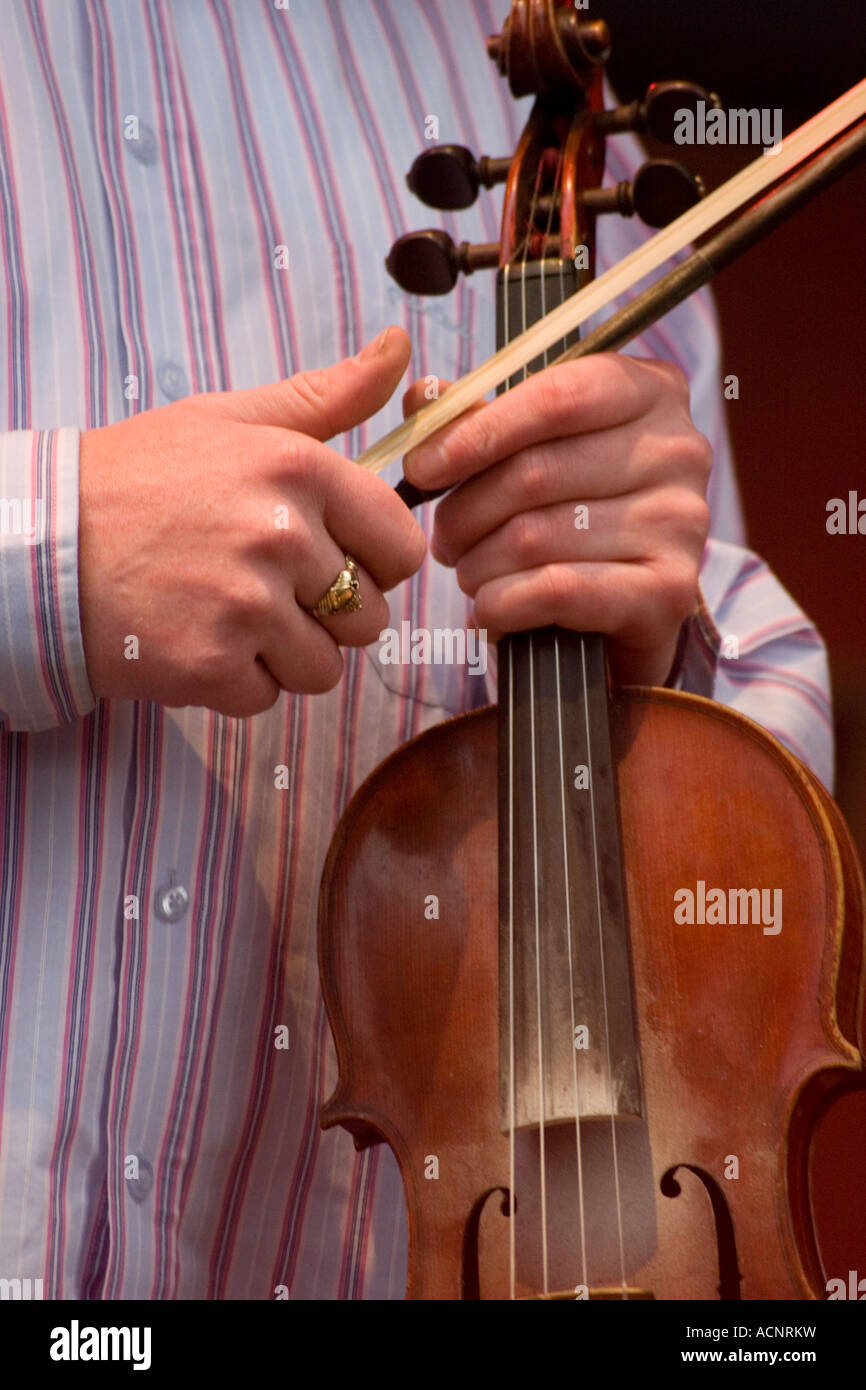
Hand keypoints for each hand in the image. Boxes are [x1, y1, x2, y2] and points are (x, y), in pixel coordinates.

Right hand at [78, 328, 424, 714]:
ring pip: (323, 667)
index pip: (402, 547)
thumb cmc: (137, 477)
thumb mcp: (229, 420)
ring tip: (230, 615)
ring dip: (286, 654)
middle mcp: (281, 537)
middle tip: (264, 587)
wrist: (43, 542)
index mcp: (297, 470)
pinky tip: (197, 639)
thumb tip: (398, 347)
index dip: (375, 561)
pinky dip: (236, 681)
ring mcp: (246, 608)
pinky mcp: (211, 666)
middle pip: (368, 616)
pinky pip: (268, 697)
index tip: (338, 558)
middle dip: (327, 613)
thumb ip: (324, 397)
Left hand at [402, 354, 711, 685]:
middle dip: (467, 512)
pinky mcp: (669, 590)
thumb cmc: (577, 513)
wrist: (632, 607)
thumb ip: (482, 418)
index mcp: (651, 391)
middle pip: (536, 473)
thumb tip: (424, 397)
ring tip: (470, 574)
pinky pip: (556, 589)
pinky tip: (489, 610)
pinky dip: (502, 604)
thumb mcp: (536, 450)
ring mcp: (682, 521)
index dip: (477, 434)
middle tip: (444, 539)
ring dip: (480, 565)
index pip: (555, 398)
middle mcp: (679, 450)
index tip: (422, 468)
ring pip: (536, 536)